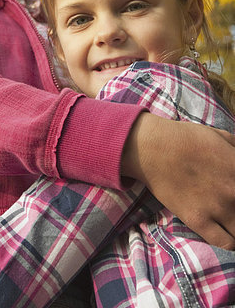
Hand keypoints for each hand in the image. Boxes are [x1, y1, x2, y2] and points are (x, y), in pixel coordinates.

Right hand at [122, 113, 234, 249]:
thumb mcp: (220, 135)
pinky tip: (229, 233)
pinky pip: (227, 243)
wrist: (152, 148)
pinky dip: (232, 242)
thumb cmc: (185, 138)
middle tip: (233, 202)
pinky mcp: (199, 221)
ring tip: (232, 220)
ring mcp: (217, 208)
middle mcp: (233, 191)